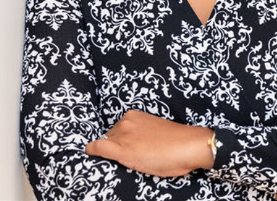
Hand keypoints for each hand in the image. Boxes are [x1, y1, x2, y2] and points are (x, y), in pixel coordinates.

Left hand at [85, 110, 213, 176]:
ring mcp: (123, 135)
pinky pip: (98, 147)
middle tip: (130, 157)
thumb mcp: (155, 131)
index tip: (125, 147)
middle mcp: (126, 122)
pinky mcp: (121, 149)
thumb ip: (142, 133)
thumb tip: (137, 143)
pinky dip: (92, 150)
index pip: (117, 130)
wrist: (187, 146)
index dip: (119, 141)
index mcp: (135, 116)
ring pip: (106, 143)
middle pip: (110, 137)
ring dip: (110, 151)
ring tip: (126, 160)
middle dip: (115, 146)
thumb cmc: (176, 142)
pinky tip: (90, 153)